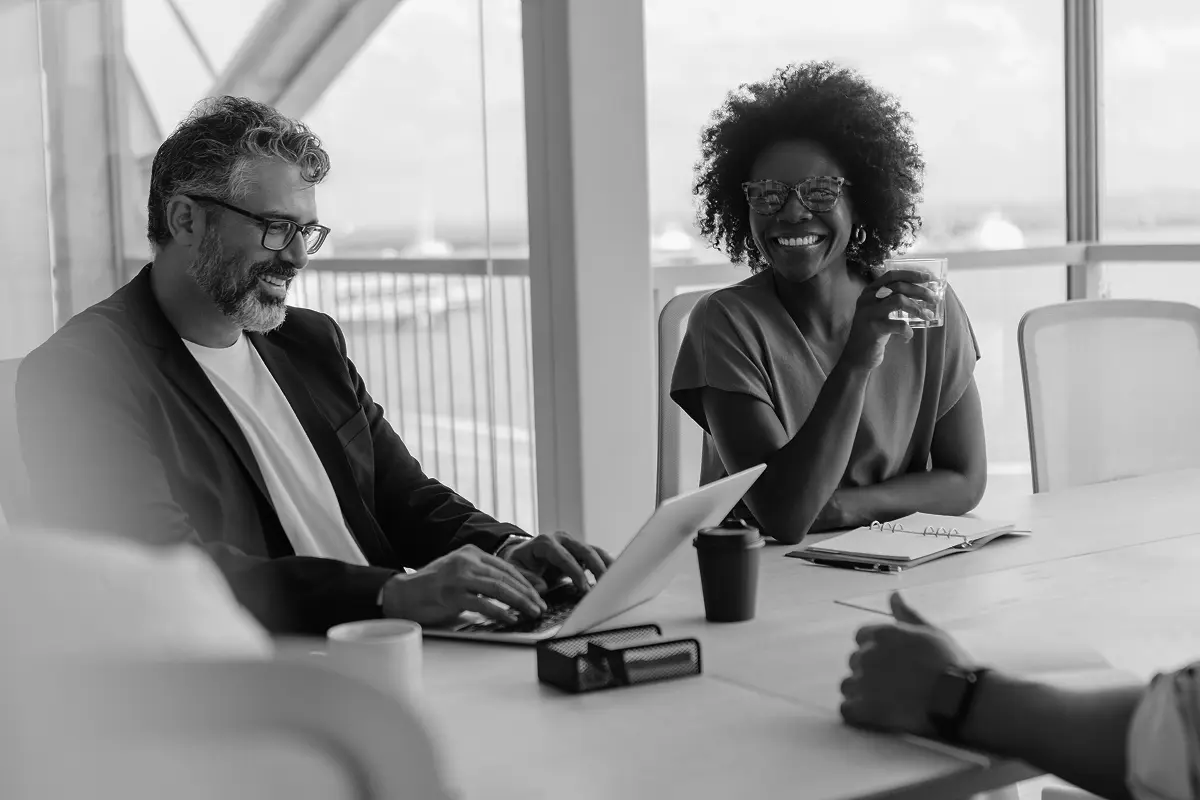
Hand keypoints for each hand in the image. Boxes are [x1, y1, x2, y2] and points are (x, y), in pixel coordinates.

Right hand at [381, 544, 546, 625]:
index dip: (525, 581)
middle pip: (505, 576)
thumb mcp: (461, 575)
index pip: (506, 566)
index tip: (539, 593)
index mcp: (470, 553)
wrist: (402, 594)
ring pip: (498, 588)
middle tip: (540, 605)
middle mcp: (466, 561)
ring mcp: (458, 576)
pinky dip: (500, 612)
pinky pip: (482, 603)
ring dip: (519, 602)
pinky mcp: (451, 594)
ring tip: (532, 612)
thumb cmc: (433, 588)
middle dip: (527, 593)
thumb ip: (483, 578)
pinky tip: (510, 618)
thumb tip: (514, 591)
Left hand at [500, 531, 613, 595]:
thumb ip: (526, 578)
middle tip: (605, 586)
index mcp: (544, 542)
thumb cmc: (519, 563)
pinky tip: (615, 577)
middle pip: (584, 550)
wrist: (522, 555)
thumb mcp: (514, 569)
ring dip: (606, 565)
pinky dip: (606, 565)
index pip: (564, 556)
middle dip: (597, 568)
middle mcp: (561, 539)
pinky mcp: (579, 550)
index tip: (584, 588)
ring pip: (594, 551)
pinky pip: (597, 555)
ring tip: (616, 581)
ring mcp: (572, 543)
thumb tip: (542, 587)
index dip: (575, 572)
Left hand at [839, 592, 973, 735]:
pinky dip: (857, 713)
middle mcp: (867, 655)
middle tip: (896, 684)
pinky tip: (876, 716)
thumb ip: (907, 615)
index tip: (894, 662)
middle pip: (855, 661)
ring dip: (861, 693)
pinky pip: (846, 709)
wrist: (958, 700)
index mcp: (881, 634)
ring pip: (848, 686)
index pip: (861, 637)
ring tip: (887, 702)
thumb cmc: (950, 664)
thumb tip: (893, 595)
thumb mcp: (931, 632)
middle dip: (870, 671)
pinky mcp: (863, 709)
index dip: (876, 649)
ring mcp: (863, 682)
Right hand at [840, 270, 938, 371]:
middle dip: (920, 291)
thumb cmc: (873, 332)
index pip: (892, 275)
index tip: (928, 277)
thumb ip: (891, 300)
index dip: (911, 274)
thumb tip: (922, 293)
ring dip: (918, 308)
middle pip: (899, 286)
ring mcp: (870, 313)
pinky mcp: (875, 328)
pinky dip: (908, 330)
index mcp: (869, 292)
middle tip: (934, 299)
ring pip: (899, 300)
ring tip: (927, 316)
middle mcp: (868, 299)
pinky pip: (899, 324)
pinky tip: (908, 335)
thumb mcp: (878, 312)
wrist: (857, 356)